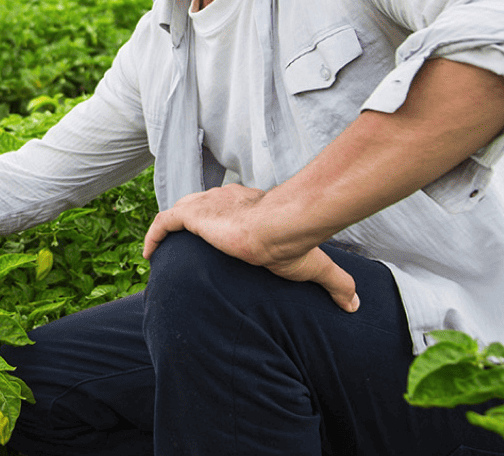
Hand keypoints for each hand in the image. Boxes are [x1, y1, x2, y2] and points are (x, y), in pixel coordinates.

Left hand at [142, 184, 359, 312]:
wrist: (278, 228)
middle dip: (189, 228)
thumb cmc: (292, 243)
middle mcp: (224, 200)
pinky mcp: (192, 215)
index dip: (216, 228)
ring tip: (161, 257)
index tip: (213, 248)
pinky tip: (148, 255)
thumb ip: (335, 282)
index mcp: (248, 206)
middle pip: (200, 210)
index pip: (226, 212)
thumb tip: (355, 304)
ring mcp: (206, 205)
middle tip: (182, 255)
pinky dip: (154, 236)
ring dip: (169, 234)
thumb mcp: (313, 265)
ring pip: (180, 214)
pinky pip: (164, 222)